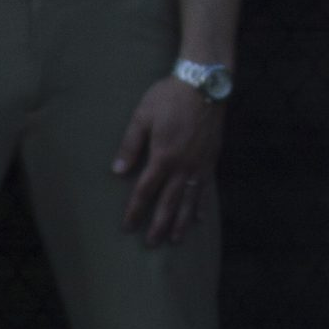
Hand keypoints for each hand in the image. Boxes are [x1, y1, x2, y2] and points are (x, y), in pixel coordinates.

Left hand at [114, 77, 224, 244]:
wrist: (205, 83)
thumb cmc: (170, 96)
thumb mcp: (143, 116)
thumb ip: (130, 144)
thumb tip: (117, 170)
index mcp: (163, 157)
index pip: (145, 191)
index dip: (135, 211)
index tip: (127, 227)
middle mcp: (183, 166)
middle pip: (169, 203)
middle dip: (158, 225)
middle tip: (151, 244)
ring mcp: (199, 165)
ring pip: (189, 201)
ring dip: (181, 223)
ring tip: (175, 240)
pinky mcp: (211, 160)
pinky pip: (205, 189)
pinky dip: (201, 206)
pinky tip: (199, 219)